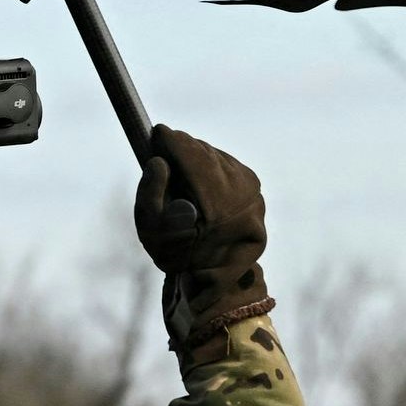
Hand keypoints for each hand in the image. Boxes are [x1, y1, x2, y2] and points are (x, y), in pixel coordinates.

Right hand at [135, 126, 263, 277]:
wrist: (215, 273)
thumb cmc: (177, 253)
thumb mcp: (151, 230)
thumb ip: (150, 193)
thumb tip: (159, 160)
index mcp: (216, 208)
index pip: (194, 160)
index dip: (173, 142)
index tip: (156, 132)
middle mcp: (241, 196)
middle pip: (205, 154)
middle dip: (183, 148)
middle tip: (164, 147)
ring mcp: (253, 192)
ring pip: (217, 156)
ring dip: (197, 155)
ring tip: (180, 166)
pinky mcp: (256, 189)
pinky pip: (228, 164)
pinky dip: (211, 164)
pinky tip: (199, 176)